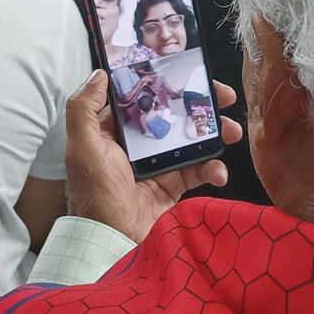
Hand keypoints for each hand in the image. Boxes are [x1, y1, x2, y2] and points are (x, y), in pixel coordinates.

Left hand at [65, 70, 242, 245]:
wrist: (111, 240)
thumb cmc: (94, 193)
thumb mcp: (82, 147)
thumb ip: (83, 109)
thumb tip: (99, 74)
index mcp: (118, 129)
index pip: (147, 96)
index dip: (170, 82)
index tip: (192, 74)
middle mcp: (140, 143)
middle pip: (176, 114)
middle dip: (203, 104)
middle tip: (224, 98)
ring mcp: (160, 164)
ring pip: (193, 139)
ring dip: (216, 133)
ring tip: (231, 132)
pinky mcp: (174, 185)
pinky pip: (199, 171)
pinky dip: (214, 169)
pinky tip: (219, 172)